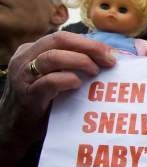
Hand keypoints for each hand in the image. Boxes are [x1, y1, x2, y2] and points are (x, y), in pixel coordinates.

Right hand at [0, 32, 114, 166]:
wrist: (16, 129)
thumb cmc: (42, 101)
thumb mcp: (54, 76)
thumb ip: (71, 64)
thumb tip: (106, 57)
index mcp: (33, 50)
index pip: (64, 37)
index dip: (89, 43)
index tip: (110, 54)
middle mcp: (25, 58)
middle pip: (59, 40)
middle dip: (89, 47)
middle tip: (109, 60)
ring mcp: (23, 76)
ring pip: (52, 57)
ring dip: (80, 61)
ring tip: (95, 71)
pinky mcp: (27, 95)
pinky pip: (48, 82)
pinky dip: (67, 80)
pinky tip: (78, 84)